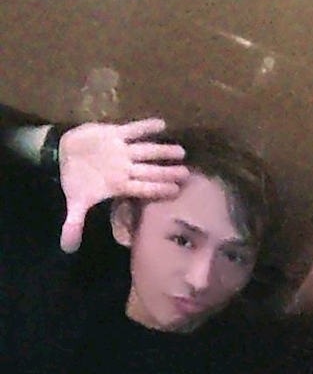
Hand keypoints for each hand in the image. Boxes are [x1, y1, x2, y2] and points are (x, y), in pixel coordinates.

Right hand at [57, 118, 187, 251]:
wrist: (64, 154)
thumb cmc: (76, 179)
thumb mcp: (75, 202)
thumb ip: (75, 223)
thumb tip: (67, 248)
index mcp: (119, 185)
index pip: (142, 189)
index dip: (157, 189)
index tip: (175, 191)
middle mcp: (126, 169)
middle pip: (150, 171)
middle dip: (167, 172)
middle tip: (186, 173)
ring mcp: (123, 152)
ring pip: (146, 151)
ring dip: (162, 151)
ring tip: (180, 151)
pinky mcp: (115, 134)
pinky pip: (133, 130)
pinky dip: (145, 127)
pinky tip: (162, 124)